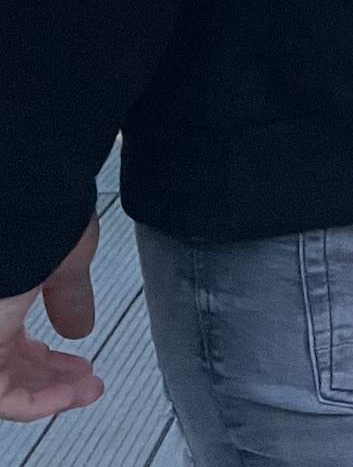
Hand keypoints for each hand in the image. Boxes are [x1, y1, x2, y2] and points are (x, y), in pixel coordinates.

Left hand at [0, 217, 103, 421]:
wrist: (18, 207)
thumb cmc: (39, 225)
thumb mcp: (66, 262)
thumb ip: (72, 298)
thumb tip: (80, 326)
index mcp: (0, 299)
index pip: (12, 342)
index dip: (46, 358)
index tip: (80, 361)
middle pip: (9, 366)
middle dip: (51, 378)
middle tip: (87, 381)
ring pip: (4, 385)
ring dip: (49, 393)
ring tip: (88, 390)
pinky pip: (2, 396)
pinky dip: (37, 402)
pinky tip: (70, 395)